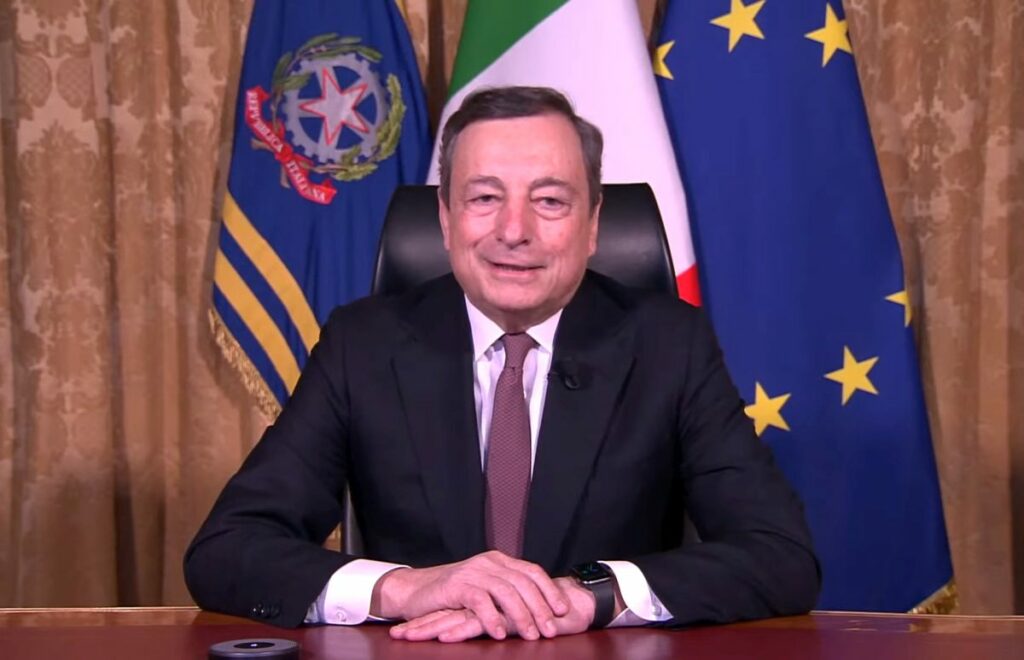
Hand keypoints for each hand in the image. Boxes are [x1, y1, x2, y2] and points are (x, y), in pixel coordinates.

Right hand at [371, 551, 568, 640]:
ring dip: (520, 615)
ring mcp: (472, 572)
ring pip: (505, 591)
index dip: (549, 590)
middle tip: (550, 629)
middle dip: (539, 607)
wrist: (414, 591)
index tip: (562, 610)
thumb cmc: (453, 595)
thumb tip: (539, 608)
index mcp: (499, 561)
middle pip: (522, 582)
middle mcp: (488, 562)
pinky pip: (479, 601)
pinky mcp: (455, 586)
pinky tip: (499, 633)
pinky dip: (492, 617)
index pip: (531, 572)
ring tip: (531, 634)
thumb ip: (506, 593)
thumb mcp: (484, 589)